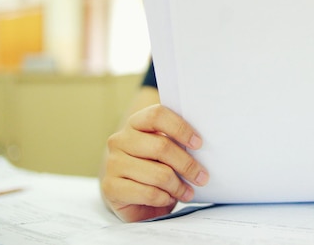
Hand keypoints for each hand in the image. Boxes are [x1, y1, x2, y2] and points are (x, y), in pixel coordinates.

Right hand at [100, 104, 208, 221]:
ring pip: (158, 173)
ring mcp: (113, 163)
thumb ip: (176, 142)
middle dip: (187, 164)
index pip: (157, 115)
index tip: (199, 144)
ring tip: (188, 192)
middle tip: (202, 177)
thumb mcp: (165, 150)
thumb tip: (201, 146)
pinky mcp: (111, 187)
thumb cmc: (155, 167)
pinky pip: (148, 193)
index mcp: (135, 123)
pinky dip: (165, 198)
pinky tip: (170, 198)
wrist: (131, 196)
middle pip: (161, 146)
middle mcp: (120, 140)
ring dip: (178, 186)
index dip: (180, 128)